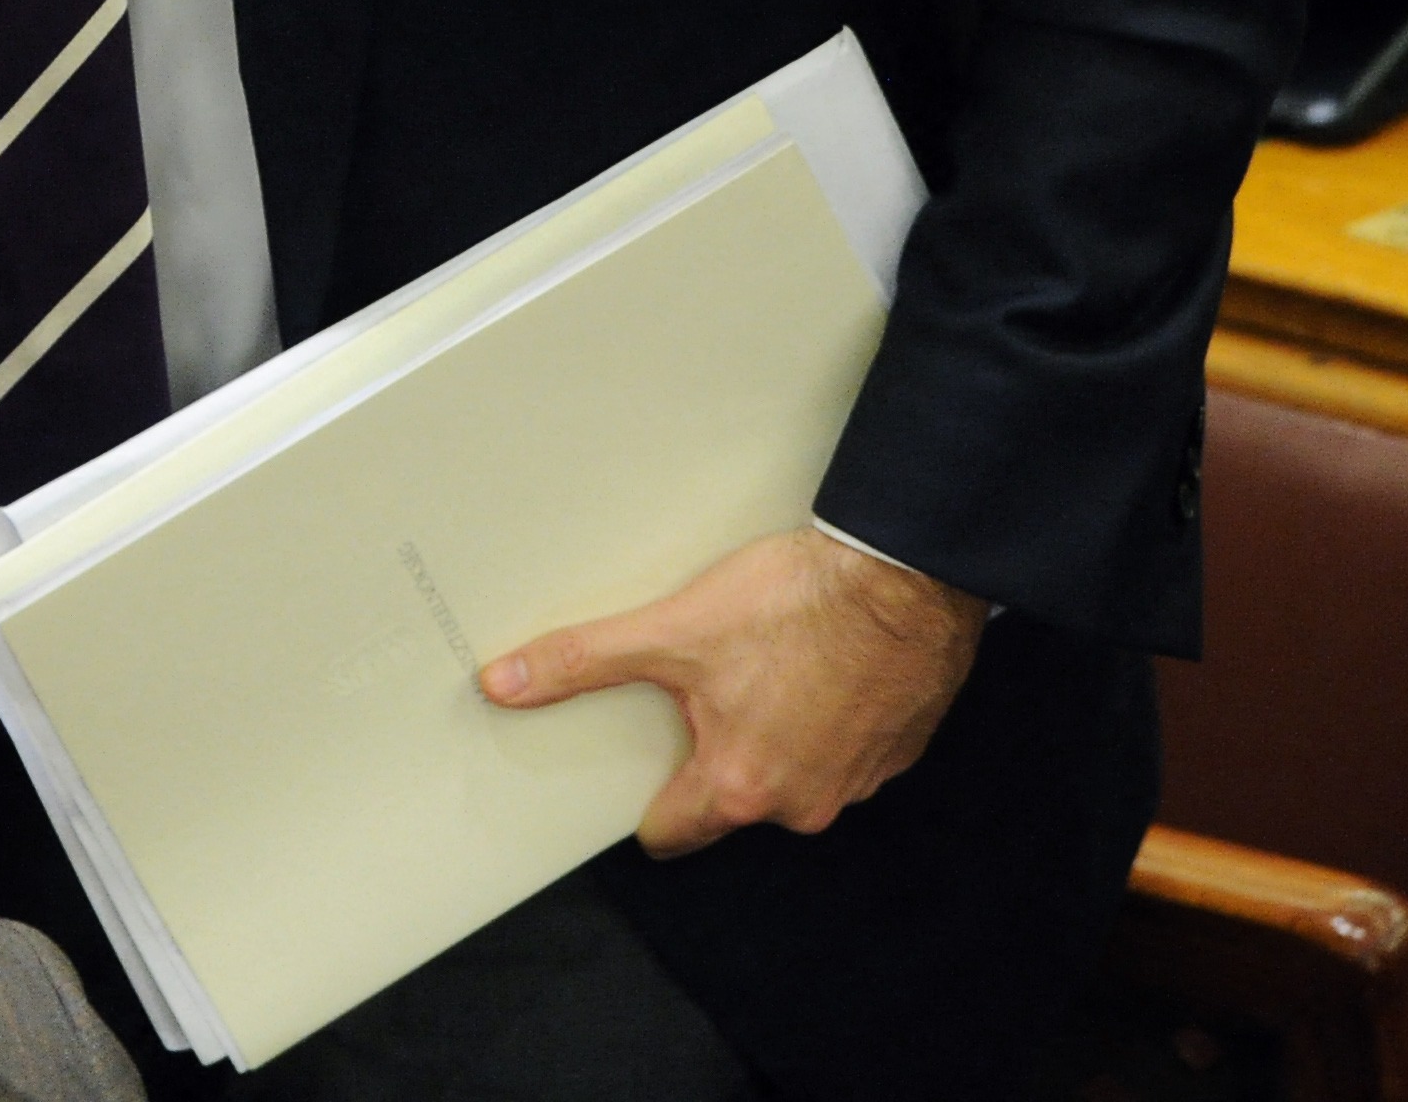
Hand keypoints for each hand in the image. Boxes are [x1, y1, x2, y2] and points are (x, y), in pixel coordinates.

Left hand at [480, 526, 986, 855]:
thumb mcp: (670, 630)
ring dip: (775, 737)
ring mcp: (856, 779)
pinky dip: (827, 720)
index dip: (648, 808)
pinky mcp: (897, 747)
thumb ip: (582, 662)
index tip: (639, 784)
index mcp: (739, 786)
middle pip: (733, 800)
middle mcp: (801, 801)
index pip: (671, 832)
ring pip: (793, 775)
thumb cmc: (796, 605)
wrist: (901, 576)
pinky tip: (815, 668)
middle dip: (714, 757)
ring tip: (762, 671)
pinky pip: (845, 750)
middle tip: (703, 698)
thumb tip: (505, 683)